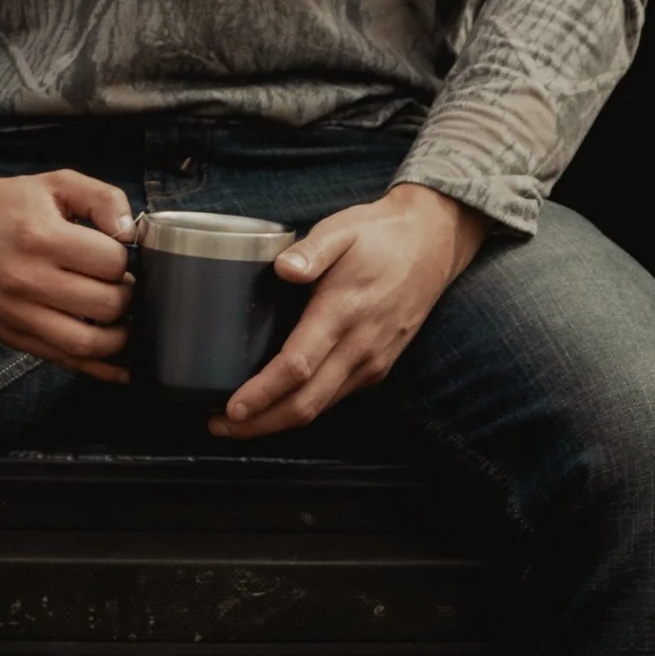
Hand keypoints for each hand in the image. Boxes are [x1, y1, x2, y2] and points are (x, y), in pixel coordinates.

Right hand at [0, 113, 135, 379]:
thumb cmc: (8, 203)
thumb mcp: (57, 183)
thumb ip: (103, 198)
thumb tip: (129, 233)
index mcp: (41, 237)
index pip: (110, 263)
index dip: (123, 259)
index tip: (114, 256)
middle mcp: (26, 279)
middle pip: (105, 305)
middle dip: (126, 296)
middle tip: (121, 286)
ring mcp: (15, 313)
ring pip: (86, 344)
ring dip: (118, 337)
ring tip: (121, 319)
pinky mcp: (8, 334)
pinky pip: (62, 360)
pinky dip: (97, 367)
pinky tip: (120, 366)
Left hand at [212, 182, 486, 439]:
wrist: (433, 244)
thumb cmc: (380, 236)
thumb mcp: (342, 229)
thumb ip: (312, 249)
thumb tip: (283, 268)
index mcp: (343, 312)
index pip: (297, 365)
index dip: (262, 392)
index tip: (231, 407)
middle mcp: (360, 346)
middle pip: (306, 403)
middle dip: (260, 423)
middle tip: (221, 426)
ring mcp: (371, 362)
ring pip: (320, 407)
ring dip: (278, 422)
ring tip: (240, 422)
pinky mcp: (377, 367)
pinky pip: (335, 398)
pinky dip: (303, 409)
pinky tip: (278, 405)